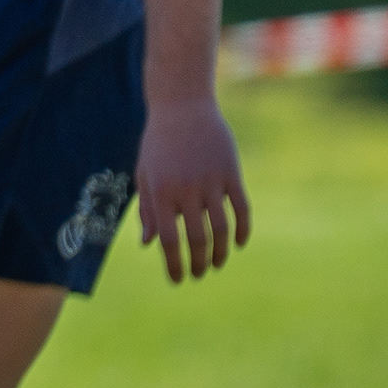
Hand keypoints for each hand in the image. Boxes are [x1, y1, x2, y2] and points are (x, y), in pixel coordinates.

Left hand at [135, 93, 250, 281]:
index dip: (174, 264)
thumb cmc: (158, 144)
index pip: (169, 240)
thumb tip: (149, 245)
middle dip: (199, 263)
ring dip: (221, 252)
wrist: (182, 106)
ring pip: (221, 228)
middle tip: (199, 275)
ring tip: (217, 264)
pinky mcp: (231, 173)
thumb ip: (148, 210)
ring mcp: (211, 181)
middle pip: (197, 239)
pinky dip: (242, 230)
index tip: (177, 280)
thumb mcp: (145, 174)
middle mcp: (186, 189)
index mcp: (161, 192)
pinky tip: (238, 243)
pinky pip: (242, 209)